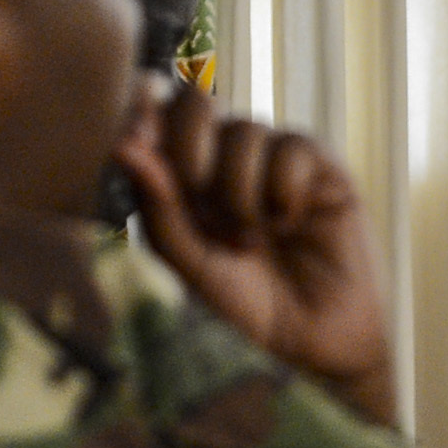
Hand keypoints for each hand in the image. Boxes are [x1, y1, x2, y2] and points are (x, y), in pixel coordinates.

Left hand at [122, 84, 397, 426]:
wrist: (308, 345)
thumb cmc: (241, 309)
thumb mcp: (186, 262)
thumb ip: (158, 204)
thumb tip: (124, 146)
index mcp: (184, 177)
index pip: (158, 116)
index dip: (146, 113)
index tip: (135, 136)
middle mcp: (228, 158)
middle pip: (197, 102)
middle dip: (190, 148)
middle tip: (200, 203)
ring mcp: (276, 158)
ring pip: (246, 130)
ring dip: (239, 189)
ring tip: (250, 238)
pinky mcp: (322, 168)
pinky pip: (292, 147)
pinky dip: (283, 191)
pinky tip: (290, 225)